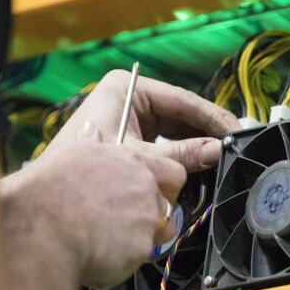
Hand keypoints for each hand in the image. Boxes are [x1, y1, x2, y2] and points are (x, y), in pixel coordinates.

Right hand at [7, 123, 185, 289]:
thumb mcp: (69, 154)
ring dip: (140, 238)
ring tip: (107, 241)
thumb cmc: (47, 190)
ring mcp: (146, 218)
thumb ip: (90, 144)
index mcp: (131, 161)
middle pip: (166, 205)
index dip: (165, 187)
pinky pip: (139, 257)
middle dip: (150, 216)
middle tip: (120, 222)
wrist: (39, 227)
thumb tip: (92, 130)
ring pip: (158, 233)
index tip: (149, 195)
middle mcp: (145, 187)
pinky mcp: (141, 247)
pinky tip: (98, 256)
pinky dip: (122, 261)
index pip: (174, 173)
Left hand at [43, 70, 240, 171]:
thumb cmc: (90, 167)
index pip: (182, 100)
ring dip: (195, 144)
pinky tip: (199, 164)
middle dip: (205, 132)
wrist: (53, 201)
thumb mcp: (142, 159)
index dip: (212, 117)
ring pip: (173, 128)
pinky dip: (180, 153)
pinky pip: (163, 141)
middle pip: (180, 114)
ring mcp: (128, 116)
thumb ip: (182, 155)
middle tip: (235, 146)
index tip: (236, 131)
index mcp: (128, 88)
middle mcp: (129, 97)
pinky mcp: (128, 137)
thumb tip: (219, 152)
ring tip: (222, 157)